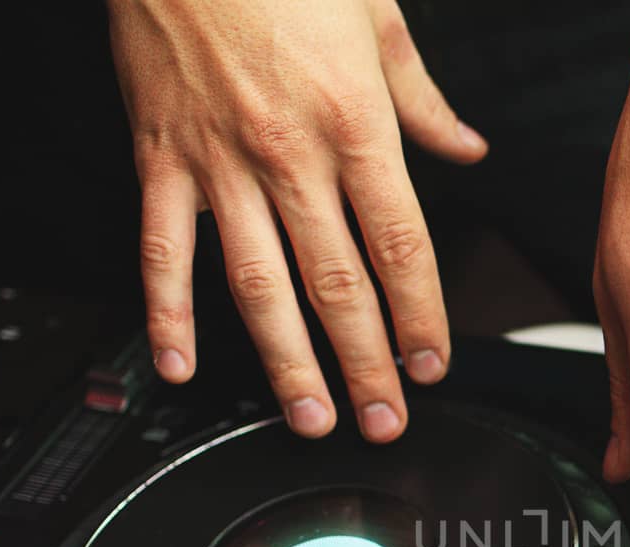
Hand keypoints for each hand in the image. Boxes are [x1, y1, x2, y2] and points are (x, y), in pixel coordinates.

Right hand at [108, 0, 486, 440]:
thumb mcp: (378, 19)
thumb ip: (423, 100)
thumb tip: (468, 149)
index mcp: (356, 126)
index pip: (401, 248)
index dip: (421, 318)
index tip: (433, 365)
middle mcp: (291, 157)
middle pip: (339, 286)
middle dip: (368, 366)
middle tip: (386, 421)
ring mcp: (221, 164)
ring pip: (259, 287)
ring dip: (288, 364)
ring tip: (311, 417)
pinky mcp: (161, 159)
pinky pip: (163, 251)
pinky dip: (168, 313)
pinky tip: (180, 365)